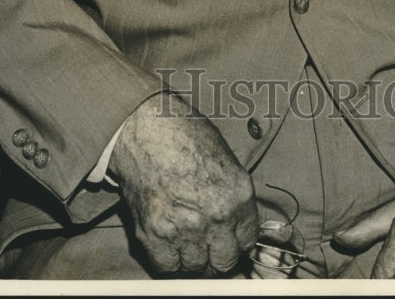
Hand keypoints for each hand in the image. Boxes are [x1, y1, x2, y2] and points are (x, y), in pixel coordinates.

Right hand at [109, 93, 258, 274]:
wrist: (146, 127)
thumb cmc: (184, 134)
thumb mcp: (224, 158)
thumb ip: (233, 194)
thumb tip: (237, 220)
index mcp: (239, 195)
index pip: (248, 240)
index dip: (237, 240)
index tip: (229, 238)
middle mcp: (217, 216)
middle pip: (225, 261)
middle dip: (218, 255)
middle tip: (208, 245)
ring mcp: (186, 228)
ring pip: (196, 266)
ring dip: (192, 257)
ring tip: (185, 238)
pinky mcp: (155, 234)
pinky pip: (166, 266)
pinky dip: (167, 259)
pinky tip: (168, 243)